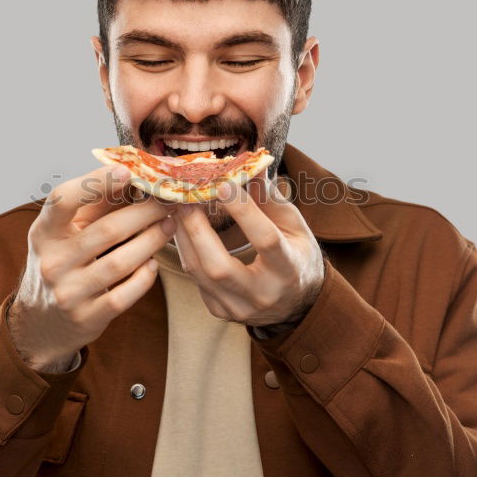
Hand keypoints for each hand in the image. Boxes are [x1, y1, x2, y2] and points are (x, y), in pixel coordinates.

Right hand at [8, 164, 176, 370]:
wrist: (42, 322)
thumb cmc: (61, 263)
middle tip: (169, 201)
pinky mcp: (87, 317)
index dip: (95, 182)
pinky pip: (125, 294)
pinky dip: (145, 276)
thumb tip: (131, 173)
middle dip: (145, 213)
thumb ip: (94, 205)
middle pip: (107, 231)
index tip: (127, 171)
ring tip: (169, 226)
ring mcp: (68, 292)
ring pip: (121, 262)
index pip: (62, 200)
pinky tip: (153, 263)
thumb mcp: (65, 233)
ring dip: (152, 241)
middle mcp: (52, 261)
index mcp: (44, 232)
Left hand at [173, 172, 324, 327]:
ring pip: (199, 274)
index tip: (223, 182)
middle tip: (186, 199)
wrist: (298, 304)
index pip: (265, 240)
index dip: (243, 211)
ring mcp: (239, 308)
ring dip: (184, 237)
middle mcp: (263, 295)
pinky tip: (183, 230)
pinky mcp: (221, 311)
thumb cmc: (297, 256)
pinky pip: (196, 281)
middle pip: (219, 267)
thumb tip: (250, 165)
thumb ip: (269, 199)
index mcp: (289, 270)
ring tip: (178, 209)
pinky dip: (188, 252)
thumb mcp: (294, 226)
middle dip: (197, 229)